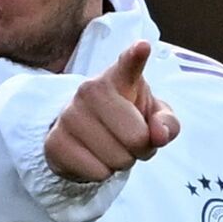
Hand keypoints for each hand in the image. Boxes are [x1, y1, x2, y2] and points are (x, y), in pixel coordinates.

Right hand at [43, 40, 181, 181]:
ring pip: (117, 159)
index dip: (135, 57)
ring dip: (121, 162)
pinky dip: (102, 173)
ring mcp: (68, 115)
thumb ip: (167, 123)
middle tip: (130, 141)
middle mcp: (89, 90)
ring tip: (111, 147)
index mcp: (118, 78)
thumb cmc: (127, 121)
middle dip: (141, 149)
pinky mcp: (55, 142)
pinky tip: (93, 157)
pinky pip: (97, 172)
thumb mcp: (153, 117)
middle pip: (136, 138)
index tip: (142, 47)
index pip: (128, 64)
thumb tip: (159, 135)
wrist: (84, 138)